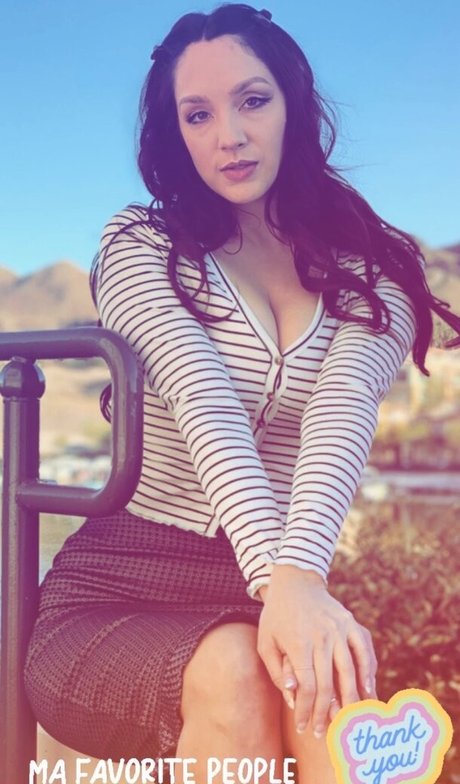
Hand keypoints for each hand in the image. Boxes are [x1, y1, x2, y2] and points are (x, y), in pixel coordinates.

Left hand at [256, 565, 377, 736]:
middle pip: (330, 683)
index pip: (308, 686)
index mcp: (299, 642)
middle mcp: (322, 636)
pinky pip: (364, 650)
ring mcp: (340, 628)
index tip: (304, 727)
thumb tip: (292, 698)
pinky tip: (368, 690)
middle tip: (323, 732)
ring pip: (350, 670)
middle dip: (326, 712)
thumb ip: (278, 671)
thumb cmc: (277, 616)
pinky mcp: (352, 623)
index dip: (307, 710)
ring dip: (351, 699)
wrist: (295, 583)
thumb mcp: (266, 642)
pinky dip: (369, 671)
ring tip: (350, 720)